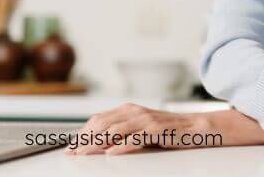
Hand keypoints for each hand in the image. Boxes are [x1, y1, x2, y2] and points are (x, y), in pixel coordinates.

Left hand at [64, 103, 221, 154]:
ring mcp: (146, 120)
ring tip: (85, 154)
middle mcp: (135, 111)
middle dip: (85, 139)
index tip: (70, 147)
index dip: (82, 133)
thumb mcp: (139, 128)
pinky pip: (135, 138)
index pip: (98, 119)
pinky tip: (111, 153)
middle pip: (103, 124)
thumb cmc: (165, 130)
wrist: (193, 127)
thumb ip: (121, 132)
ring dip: (97, 143)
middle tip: (73, 153)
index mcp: (128, 109)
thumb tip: (95, 144)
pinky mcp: (156, 130)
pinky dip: (121, 146)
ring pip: (115, 130)